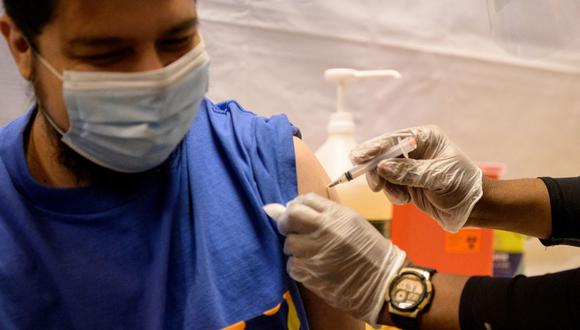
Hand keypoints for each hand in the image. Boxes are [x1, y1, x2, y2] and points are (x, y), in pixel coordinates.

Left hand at [264, 194, 406, 325]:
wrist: (383, 282)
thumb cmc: (369, 251)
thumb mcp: (352, 224)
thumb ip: (323, 214)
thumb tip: (285, 208)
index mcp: (337, 215)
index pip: (305, 200)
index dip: (296, 206)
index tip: (296, 214)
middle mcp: (325, 230)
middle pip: (291, 216)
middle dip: (286, 222)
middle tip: (291, 230)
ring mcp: (316, 252)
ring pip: (289, 244)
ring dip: (295, 248)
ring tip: (311, 253)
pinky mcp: (310, 273)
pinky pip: (292, 266)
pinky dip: (298, 267)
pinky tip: (313, 268)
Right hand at [350, 125, 482, 231]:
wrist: (475, 209)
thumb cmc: (463, 186)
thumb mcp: (437, 177)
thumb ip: (408, 171)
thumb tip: (382, 167)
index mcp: (425, 138)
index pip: (394, 139)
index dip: (374, 147)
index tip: (358, 157)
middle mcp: (415, 150)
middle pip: (383, 154)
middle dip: (376, 170)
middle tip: (374, 185)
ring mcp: (410, 167)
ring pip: (383, 172)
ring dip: (387, 186)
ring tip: (401, 197)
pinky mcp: (408, 183)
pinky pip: (390, 186)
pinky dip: (393, 194)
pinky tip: (406, 200)